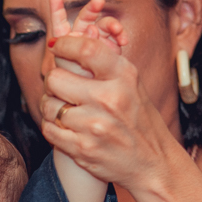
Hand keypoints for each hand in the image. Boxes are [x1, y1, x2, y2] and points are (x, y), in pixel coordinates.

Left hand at [39, 3, 179, 189]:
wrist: (153, 163)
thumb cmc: (139, 119)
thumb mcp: (131, 84)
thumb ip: (104, 63)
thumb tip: (70, 38)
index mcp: (123, 77)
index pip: (84, 49)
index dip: (64, 44)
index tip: (58, 47)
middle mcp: (109, 99)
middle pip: (56, 78)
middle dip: (54, 82)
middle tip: (62, 88)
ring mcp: (95, 126)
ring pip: (49, 106)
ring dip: (52, 107)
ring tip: (65, 110)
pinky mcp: (82, 149)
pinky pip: (49, 130)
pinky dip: (52, 128)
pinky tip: (65, 127)